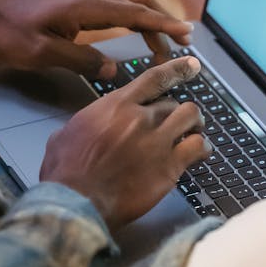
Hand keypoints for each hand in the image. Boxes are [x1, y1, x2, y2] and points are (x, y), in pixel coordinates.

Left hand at [0, 0, 193, 78]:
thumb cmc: (11, 34)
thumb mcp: (43, 54)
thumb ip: (80, 59)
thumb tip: (114, 68)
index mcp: (87, 7)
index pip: (135, 14)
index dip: (163, 25)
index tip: (185, 34)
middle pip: (140, 3)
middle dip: (164, 21)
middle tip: (184, 42)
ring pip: (131, 0)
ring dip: (152, 16)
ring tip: (167, 37)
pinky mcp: (81, 1)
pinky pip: (119, 3)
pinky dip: (137, 13)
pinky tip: (140, 27)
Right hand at [40, 57, 211, 231]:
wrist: (76, 202)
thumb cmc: (66, 173)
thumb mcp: (63, 136)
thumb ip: (82, 125)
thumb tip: (79, 127)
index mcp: (116, 106)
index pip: (155, 79)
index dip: (177, 69)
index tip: (192, 65)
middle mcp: (141, 118)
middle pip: (173, 103)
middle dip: (175, 113)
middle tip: (174, 124)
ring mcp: (158, 141)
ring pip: (191, 117)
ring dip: (194, 124)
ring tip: (193, 132)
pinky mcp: (169, 167)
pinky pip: (198, 147)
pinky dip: (202, 147)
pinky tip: (199, 153)